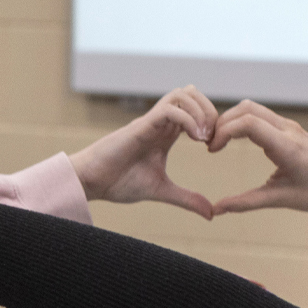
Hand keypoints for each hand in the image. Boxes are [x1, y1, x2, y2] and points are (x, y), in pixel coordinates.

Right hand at [69, 86, 216, 217]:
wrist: (92, 182)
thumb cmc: (119, 182)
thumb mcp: (162, 191)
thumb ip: (187, 199)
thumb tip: (211, 214)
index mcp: (166, 133)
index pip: (196, 109)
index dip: (212, 122)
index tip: (215, 146)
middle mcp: (160, 122)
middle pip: (192, 93)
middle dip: (210, 111)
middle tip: (213, 138)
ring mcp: (151, 121)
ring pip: (183, 94)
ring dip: (200, 111)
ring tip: (204, 136)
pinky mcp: (142, 125)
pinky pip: (170, 109)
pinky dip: (188, 119)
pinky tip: (194, 139)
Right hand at [207, 100, 307, 213]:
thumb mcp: (281, 199)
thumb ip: (246, 203)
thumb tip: (216, 210)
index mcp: (286, 146)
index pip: (248, 124)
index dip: (223, 132)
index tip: (212, 151)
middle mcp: (287, 129)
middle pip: (246, 109)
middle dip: (222, 123)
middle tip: (210, 146)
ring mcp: (288, 125)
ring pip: (251, 108)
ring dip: (230, 120)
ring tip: (218, 143)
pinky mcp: (288, 127)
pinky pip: (259, 115)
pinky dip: (241, 122)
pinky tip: (233, 140)